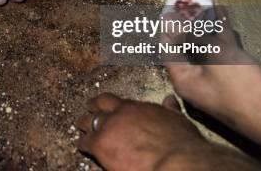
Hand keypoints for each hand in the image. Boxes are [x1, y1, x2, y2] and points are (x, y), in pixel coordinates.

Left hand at [75, 93, 207, 170]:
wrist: (174, 161)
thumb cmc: (180, 143)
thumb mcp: (176, 120)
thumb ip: (169, 109)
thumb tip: (169, 100)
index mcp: (134, 108)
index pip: (111, 100)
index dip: (103, 102)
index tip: (99, 103)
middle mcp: (117, 115)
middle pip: (96, 109)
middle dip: (90, 111)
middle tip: (86, 113)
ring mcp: (107, 129)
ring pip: (88, 124)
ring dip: (84, 126)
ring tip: (80, 129)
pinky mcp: (100, 146)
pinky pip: (85, 143)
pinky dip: (83, 145)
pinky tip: (82, 146)